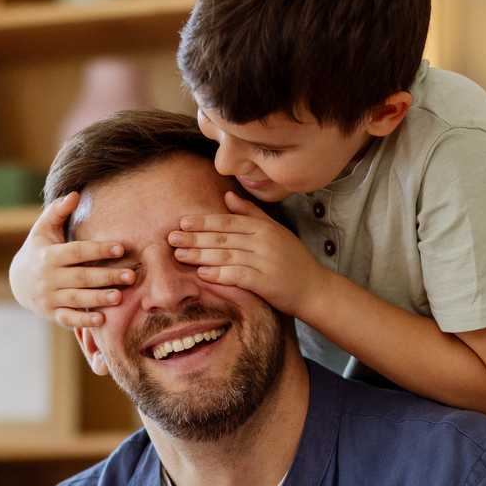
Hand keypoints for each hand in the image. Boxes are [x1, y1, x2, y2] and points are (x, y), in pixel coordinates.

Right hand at [9, 192, 133, 329]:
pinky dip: (84, 321)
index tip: (120, 248)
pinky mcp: (51, 313)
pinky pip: (68, 318)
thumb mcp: (43, 230)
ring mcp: (50, 297)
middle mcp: (49, 277)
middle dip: (106, 277)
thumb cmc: (38, 250)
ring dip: (98, 299)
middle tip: (131, 276)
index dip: (98, 250)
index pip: (77, 251)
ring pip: (77, 299)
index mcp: (50, 255)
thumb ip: (57, 211)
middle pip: (81, 277)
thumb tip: (75, 194)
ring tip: (120, 297)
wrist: (17, 282)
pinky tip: (102, 320)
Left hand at [167, 192, 331, 315]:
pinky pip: (238, 275)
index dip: (204, 221)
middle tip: (171, 238)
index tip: (183, 222)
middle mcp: (264, 241)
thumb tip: (227, 196)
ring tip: (179, 255)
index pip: (228, 221)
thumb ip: (251, 214)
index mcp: (264, 228)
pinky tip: (201, 274)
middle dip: (194, 237)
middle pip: (223, 237)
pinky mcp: (266, 282)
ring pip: (226, 255)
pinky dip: (219, 274)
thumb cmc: (294, 262)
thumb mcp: (276, 232)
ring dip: (200, 254)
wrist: (315, 289)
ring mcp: (266, 261)